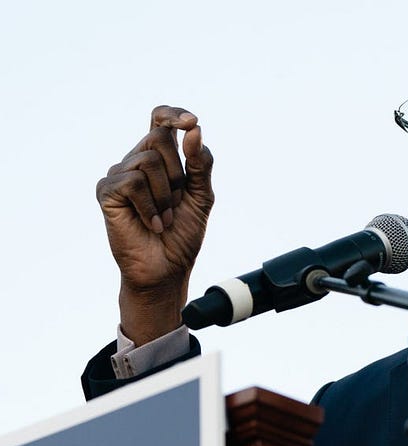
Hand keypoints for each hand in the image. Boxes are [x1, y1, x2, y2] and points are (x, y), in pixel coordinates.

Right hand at [96, 106, 213, 343]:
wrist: (168, 268)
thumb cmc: (183, 233)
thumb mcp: (201, 196)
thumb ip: (200, 164)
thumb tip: (194, 130)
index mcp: (160, 159)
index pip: (160, 121)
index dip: (172, 115)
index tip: (190, 122)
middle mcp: (136, 162)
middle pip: (159, 139)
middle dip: (178, 173)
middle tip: (177, 203)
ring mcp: (119, 175)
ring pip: (147, 160)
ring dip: (166, 194)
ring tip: (164, 217)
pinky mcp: (107, 192)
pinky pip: (132, 182)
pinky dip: (150, 206)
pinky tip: (152, 224)